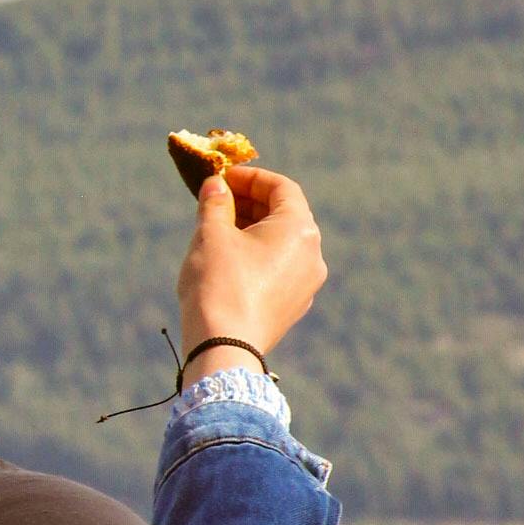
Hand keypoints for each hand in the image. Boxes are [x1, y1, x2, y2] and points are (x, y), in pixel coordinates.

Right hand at [176, 166, 326, 376]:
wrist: (224, 347)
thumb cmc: (218, 284)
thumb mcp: (211, 234)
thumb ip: (215, 203)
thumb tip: (215, 185)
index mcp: (299, 229)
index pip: (281, 187)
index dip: (250, 177)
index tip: (222, 177)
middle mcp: (312, 255)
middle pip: (284, 215)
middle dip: (249, 203)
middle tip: (216, 201)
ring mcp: (307, 284)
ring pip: (281, 244)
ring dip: (252, 230)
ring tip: (217, 231)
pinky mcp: (294, 306)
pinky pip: (279, 269)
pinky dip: (257, 256)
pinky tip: (228, 262)